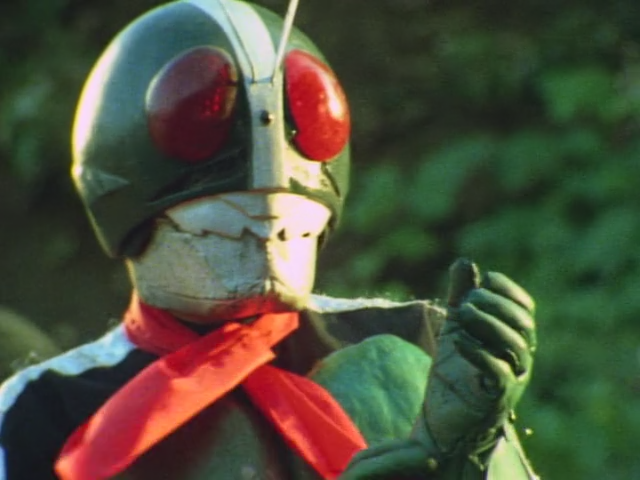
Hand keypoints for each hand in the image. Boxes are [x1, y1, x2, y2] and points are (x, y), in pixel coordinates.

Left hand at [417, 258, 535, 458]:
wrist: (446, 419)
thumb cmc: (456, 370)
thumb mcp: (455, 326)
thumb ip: (459, 295)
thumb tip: (465, 261)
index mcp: (515, 338)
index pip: (525, 308)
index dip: (508, 290)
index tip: (484, 278)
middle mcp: (520, 358)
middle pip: (523, 324)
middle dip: (496, 306)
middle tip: (466, 300)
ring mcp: (512, 379)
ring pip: (515, 346)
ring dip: (488, 324)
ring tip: (460, 313)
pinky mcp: (496, 399)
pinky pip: (497, 373)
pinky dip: (479, 353)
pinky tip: (458, 339)